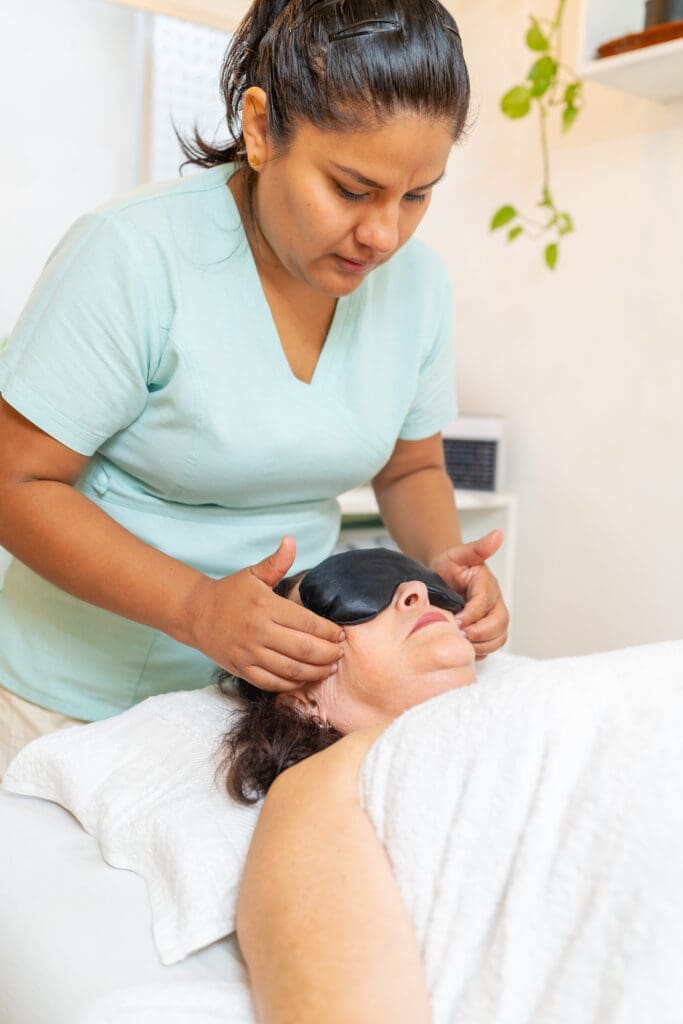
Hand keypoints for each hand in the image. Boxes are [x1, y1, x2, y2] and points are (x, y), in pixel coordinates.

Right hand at [189, 536, 344, 690]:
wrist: (196, 614)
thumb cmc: (230, 593)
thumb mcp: (252, 574)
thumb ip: (276, 562)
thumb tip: (291, 540)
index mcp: (265, 606)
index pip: (307, 622)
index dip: (329, 631)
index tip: (341, 634)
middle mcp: (258, 631)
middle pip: (304, 649)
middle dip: (328, 654)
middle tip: (341, 654)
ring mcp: (249, 653)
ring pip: (291, 669)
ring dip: (316, 672)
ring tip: (330, 668)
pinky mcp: (241, 669)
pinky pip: (272, 683)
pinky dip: (292, 684)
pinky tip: (305, 678)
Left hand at [430, 530, 508, 658]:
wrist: (442, 577)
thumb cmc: (449, 566)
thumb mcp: (457, 554)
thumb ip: (477, 548)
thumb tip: (498, 535)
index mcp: (488, 584)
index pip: (486, 602)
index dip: (471, 614)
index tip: (454, 619)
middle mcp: (496, 602)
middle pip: (499, 623)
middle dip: (479, 633)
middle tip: (457, 634)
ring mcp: (493, 617)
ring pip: (499, 638)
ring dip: (481, 644)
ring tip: (460, 643)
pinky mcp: (488, 631)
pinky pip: (492, 646)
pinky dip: (481, 651)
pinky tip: (464, 647)